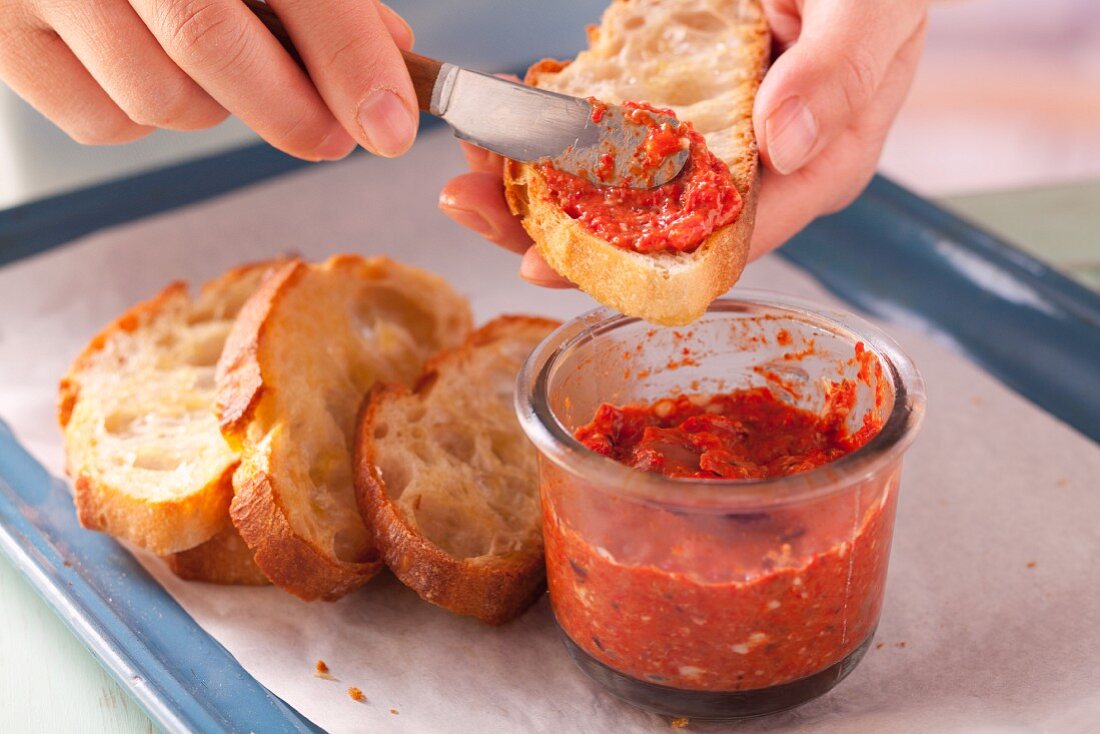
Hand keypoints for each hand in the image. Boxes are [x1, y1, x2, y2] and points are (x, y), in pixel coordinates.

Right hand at [0, 0, 418, 159]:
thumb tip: (389, 54)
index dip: (348, 59)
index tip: (390, 123)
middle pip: (210, 43)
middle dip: (291, 110)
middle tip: (332, 136)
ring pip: (157, 96)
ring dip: (212, 109)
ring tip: (217, 71)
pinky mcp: (6, 36)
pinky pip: (103, 120)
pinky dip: (146, 118)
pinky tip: (151, 69)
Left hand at [439, 1, 927, 285]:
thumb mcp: (874, 11)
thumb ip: (839, 73)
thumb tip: (786, 143)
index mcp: (813, 171)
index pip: (717, 245)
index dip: (628, 263)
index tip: (549, 262)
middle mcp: (757, 173)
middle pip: (650, 228)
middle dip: (556, 223)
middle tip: (474, 205)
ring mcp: (715, 138)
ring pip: (621, 182)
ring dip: (541, 176)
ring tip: (470, 162)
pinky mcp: (683, 102)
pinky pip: (618, 126)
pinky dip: (561, 122)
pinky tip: (508, 115)